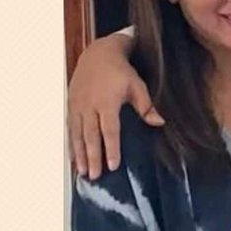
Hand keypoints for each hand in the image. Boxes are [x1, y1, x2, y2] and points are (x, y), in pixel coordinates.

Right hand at [67, 35, 163, 178]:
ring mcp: (78, 106)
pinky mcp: (71, 105)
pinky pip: (70, 128)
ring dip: (80, 154)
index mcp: (107, 102)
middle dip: (93, 157)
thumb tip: (159, 123)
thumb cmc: (121, 71)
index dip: (111, 148)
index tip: (113, 165)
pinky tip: (75, 156)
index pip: (109, 130)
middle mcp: (90, 106)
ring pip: (77, 134)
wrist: (99, 54)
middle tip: (96, 176)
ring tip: (84, 172)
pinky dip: (72, 144)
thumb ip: (146, 106)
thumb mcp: (137, 85)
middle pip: (91, 136)